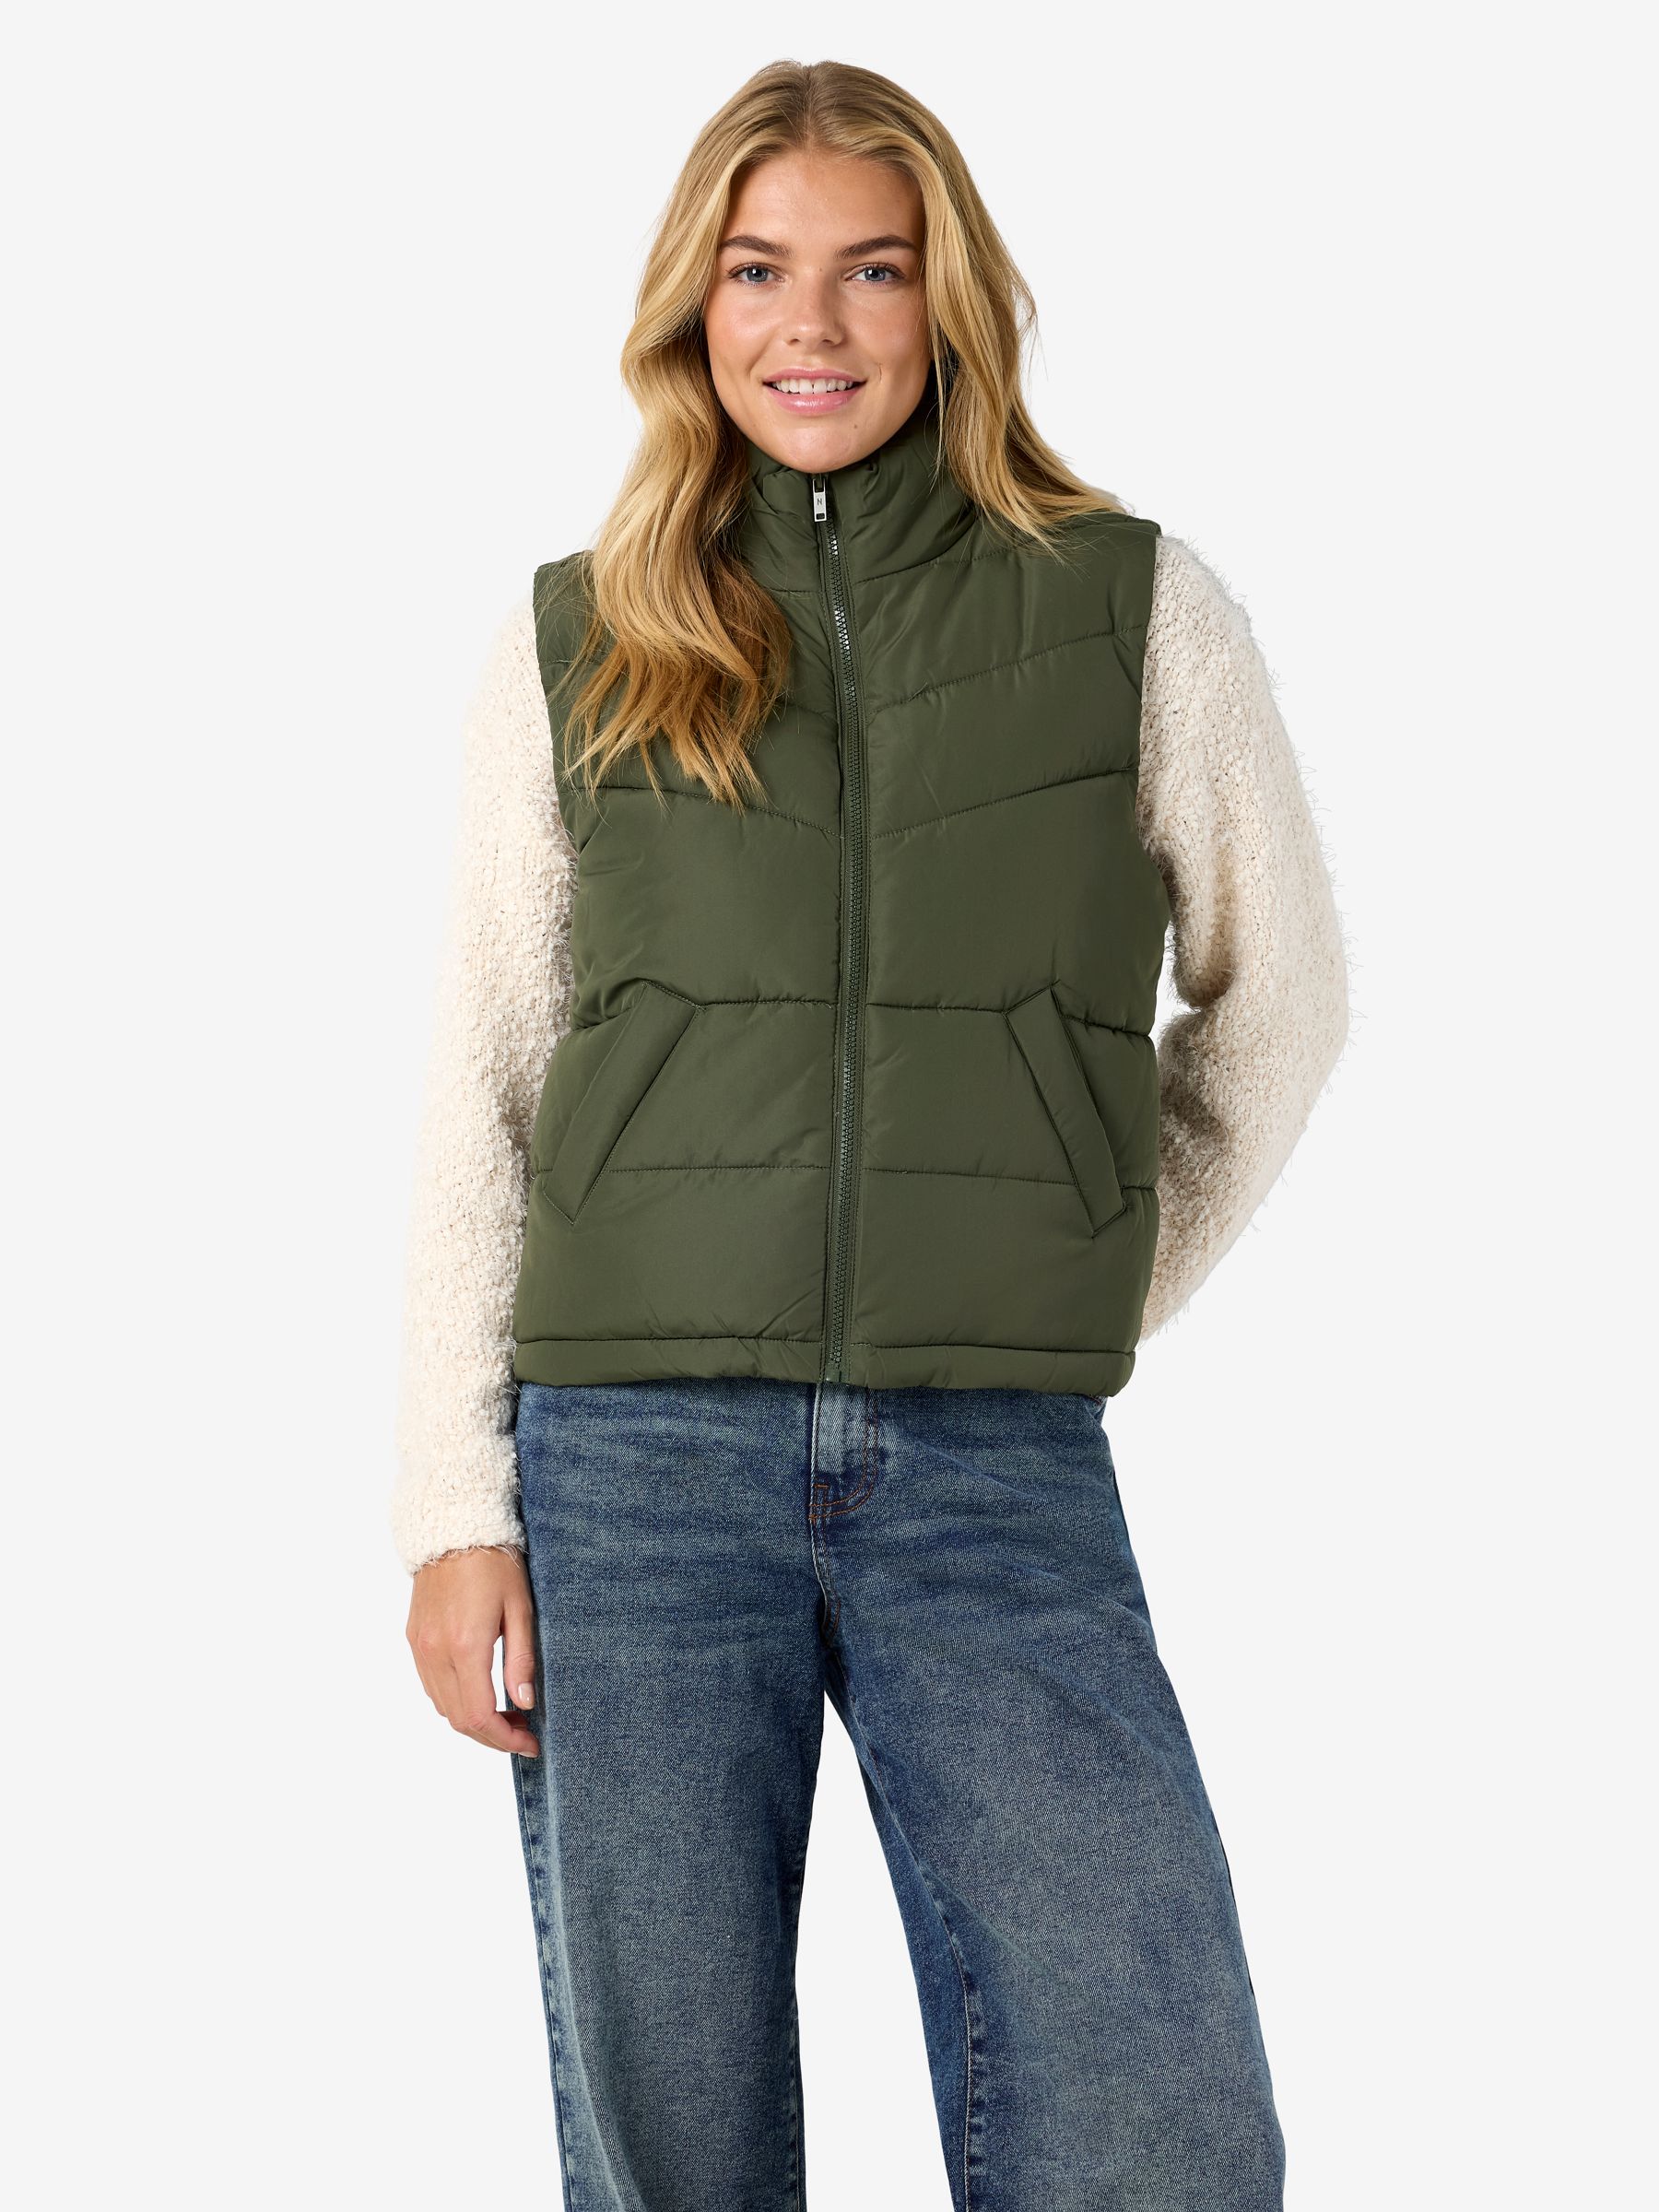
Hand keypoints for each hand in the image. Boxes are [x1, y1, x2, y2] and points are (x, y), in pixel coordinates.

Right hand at [406, 1546, 539, 1756]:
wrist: (454, 1529)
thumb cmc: (495, 1563)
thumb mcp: (521, 1608)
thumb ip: (521, 1660)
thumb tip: (524, 1704)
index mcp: (465, 1646)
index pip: (480, 1715)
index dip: (506, 1739)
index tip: (531, 1743)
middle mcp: (435, 1652)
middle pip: (459, 1719)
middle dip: (492, 1737)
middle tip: (523, 1733)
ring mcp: (420, 1647)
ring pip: (443, 1707)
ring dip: (473, 1721)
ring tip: (506, 1715)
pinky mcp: (414, 1639)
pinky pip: (431, 1686)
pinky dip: (455, 1701)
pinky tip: (480, 1692)